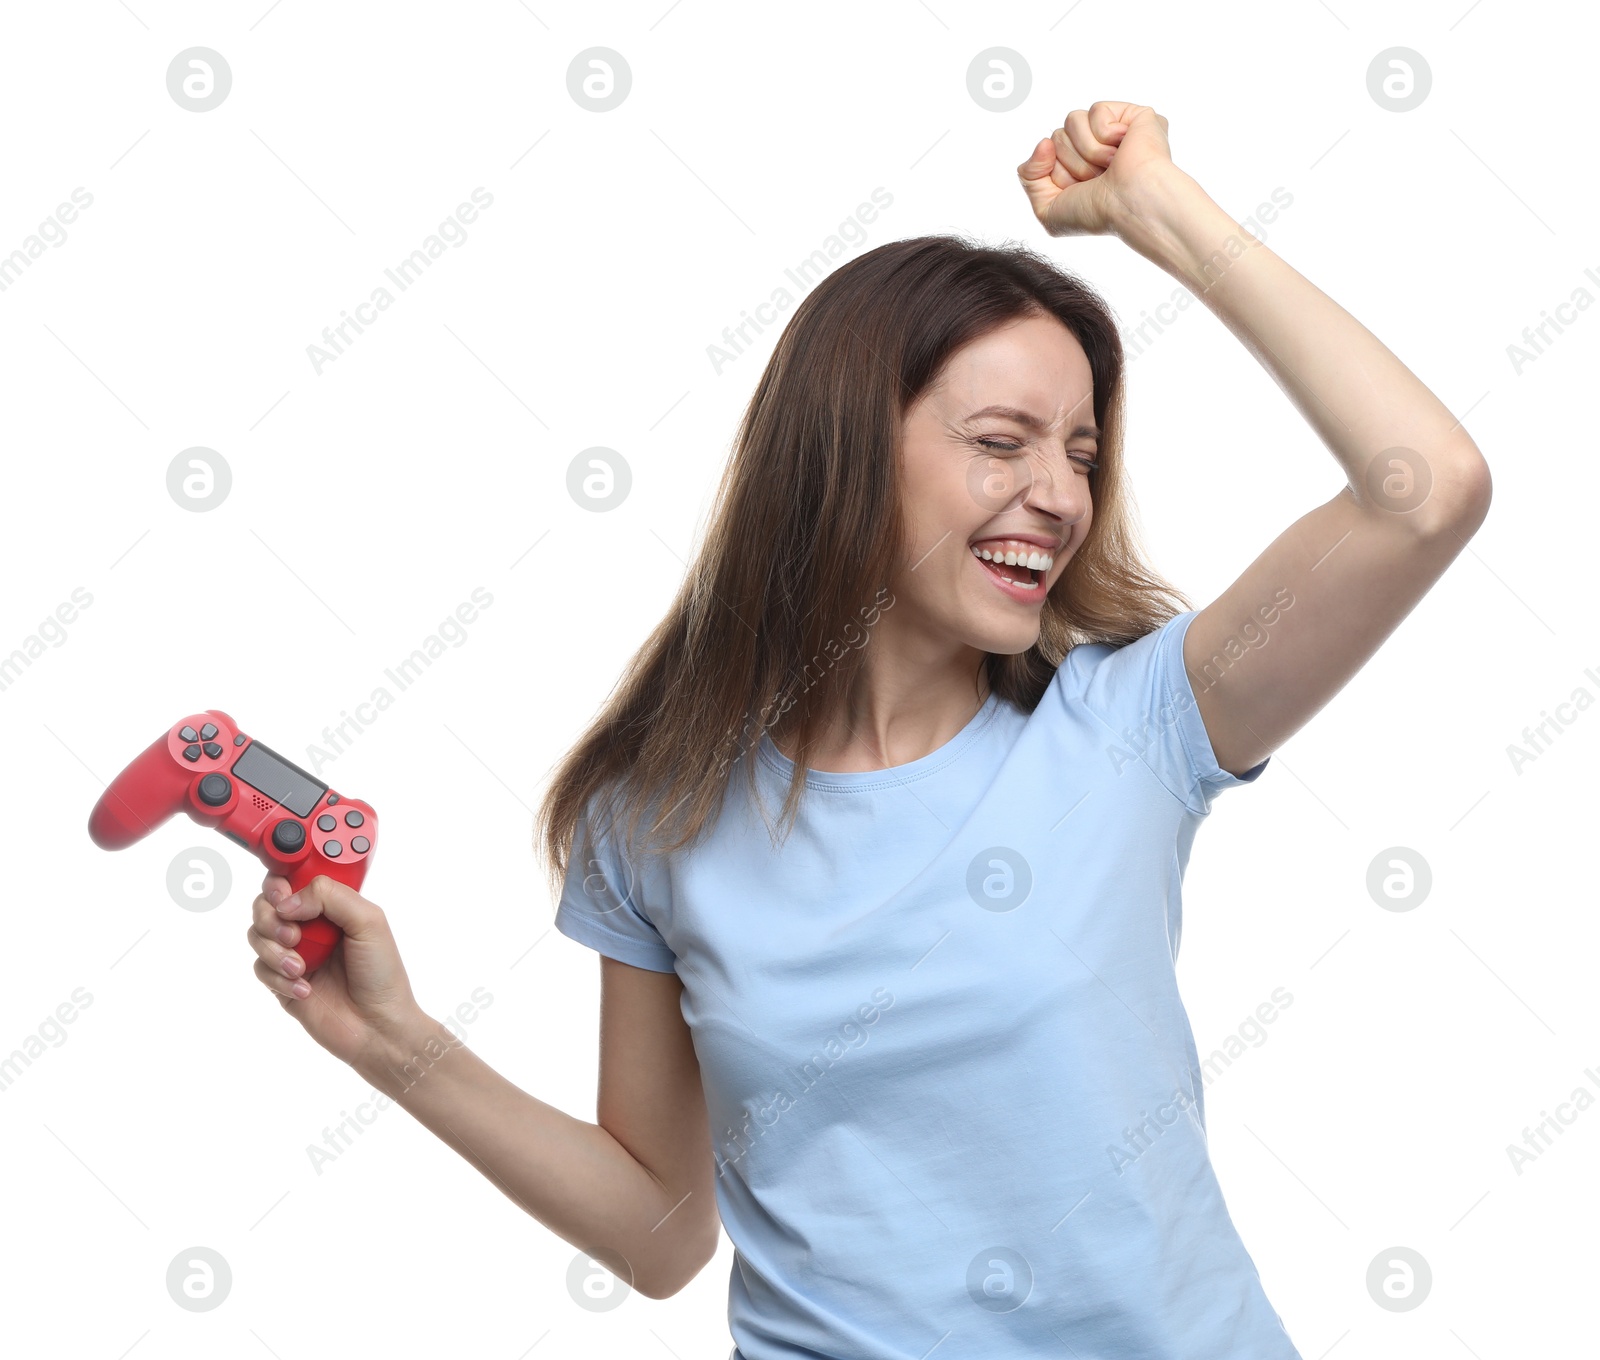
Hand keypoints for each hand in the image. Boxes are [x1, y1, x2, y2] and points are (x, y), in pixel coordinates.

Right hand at [247, 872, 424, 1070]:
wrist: (378, 1026)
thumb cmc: (381, 973)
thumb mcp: (369, 921)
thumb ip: (331, 896)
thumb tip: (288, 901)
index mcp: (331, 906)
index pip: (293, 879)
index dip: (280, 882)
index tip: (282, 893)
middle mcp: (309, 926)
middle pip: (265, 904)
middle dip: (270, 916)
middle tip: (294, 934)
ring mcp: (293, 953)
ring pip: (256, 934)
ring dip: (274, 949)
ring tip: (301, 967)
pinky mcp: (281, 982)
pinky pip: (260, 968)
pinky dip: (279, 977)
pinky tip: (306, 988)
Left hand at [1017, 102, 1177, 238]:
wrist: (1128, 205)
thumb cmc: (1095, 214)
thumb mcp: (1047, 209)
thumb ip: (1029, 177)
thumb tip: (1043, 141)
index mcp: (1079, 168)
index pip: (1046, 153)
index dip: (1057, 174)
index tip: (1080, 190)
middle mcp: (1097, 147)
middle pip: (1057, 136)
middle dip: (1071, 162)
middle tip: (1098, 178)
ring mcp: (1115, 130)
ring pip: (1072, 120)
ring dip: (1088, 150)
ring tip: (1111, 165)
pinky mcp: (1133, 114)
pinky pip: (1096, 110)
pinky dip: (1105, 133)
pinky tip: (1124, 147)